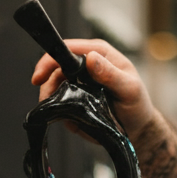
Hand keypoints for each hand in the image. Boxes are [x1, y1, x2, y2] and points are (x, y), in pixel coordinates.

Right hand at [31, 38, 156, 140]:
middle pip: (55, 67)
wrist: (137, 128)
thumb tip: (91, 58)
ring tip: (56, 112)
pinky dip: (58, 110)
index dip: (50, 59)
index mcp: (99, 54)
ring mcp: (79, 82)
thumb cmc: (137, 105)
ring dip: (50, 99)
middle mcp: (86, 65)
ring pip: (53, 86)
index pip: (68, 48)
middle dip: (46, 84)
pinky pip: (59, 102)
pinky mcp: (75, 99)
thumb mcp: (129, 89)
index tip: (39, 76)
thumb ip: (111, 74)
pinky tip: (65, 117)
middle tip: (44, 100)